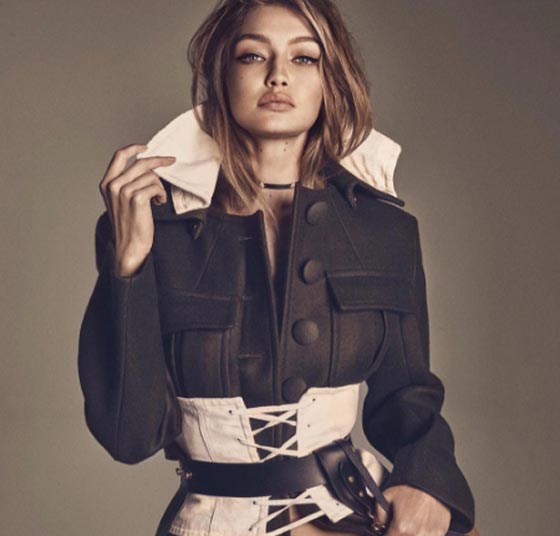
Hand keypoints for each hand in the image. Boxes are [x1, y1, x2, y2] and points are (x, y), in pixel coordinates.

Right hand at [99, 144, 174, 276]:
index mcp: (107, 183)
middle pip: (141, 162)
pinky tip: (158, 203)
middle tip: (172, 161)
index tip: (147, 146)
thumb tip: (147, 168)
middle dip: (159, 160)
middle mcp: (113, 185)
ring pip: (151, 176)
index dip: (134, 148)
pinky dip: (161, 194)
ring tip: (158, 199)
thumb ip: (127, 183)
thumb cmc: (129, 225)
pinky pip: (156, 187)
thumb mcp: (121, 201)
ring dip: (159, 187)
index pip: (119, 156)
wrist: (129, 246)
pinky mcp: (136, 199)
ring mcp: (123, 192)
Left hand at [375, 484, 450, 535]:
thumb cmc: (411, 487)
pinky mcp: (440, 532)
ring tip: (411, 523)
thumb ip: (379, 513)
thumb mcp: (388, 495)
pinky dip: (423, 533)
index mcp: (402, 528)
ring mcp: (430, 535)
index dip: (386, 534)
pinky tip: (421, 523)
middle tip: (399, 524)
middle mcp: (416, 535)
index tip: (387, 530)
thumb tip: (377, 524)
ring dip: (411, 534)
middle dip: (398, 533)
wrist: (431, 481)